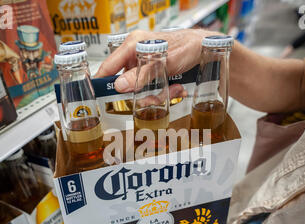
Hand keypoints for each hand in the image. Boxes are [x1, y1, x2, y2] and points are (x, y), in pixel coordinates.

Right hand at [95, 29, 219, 92]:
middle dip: (144, 94)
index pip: (109, 66)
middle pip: (127, 84)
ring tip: (175, 88)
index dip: (102, 81)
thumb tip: (120, 85)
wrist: (205, 49)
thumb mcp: (165, 62)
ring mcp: (146, 66)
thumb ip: (142, 74)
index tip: (99, 96)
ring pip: (142, 90)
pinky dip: (166, 92)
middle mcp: (137, 55)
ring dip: (159, 94)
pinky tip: (177, 87)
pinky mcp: (155, 74)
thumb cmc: (187, 46)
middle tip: (157, 97)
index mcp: (133, 45)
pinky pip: (153, 90)